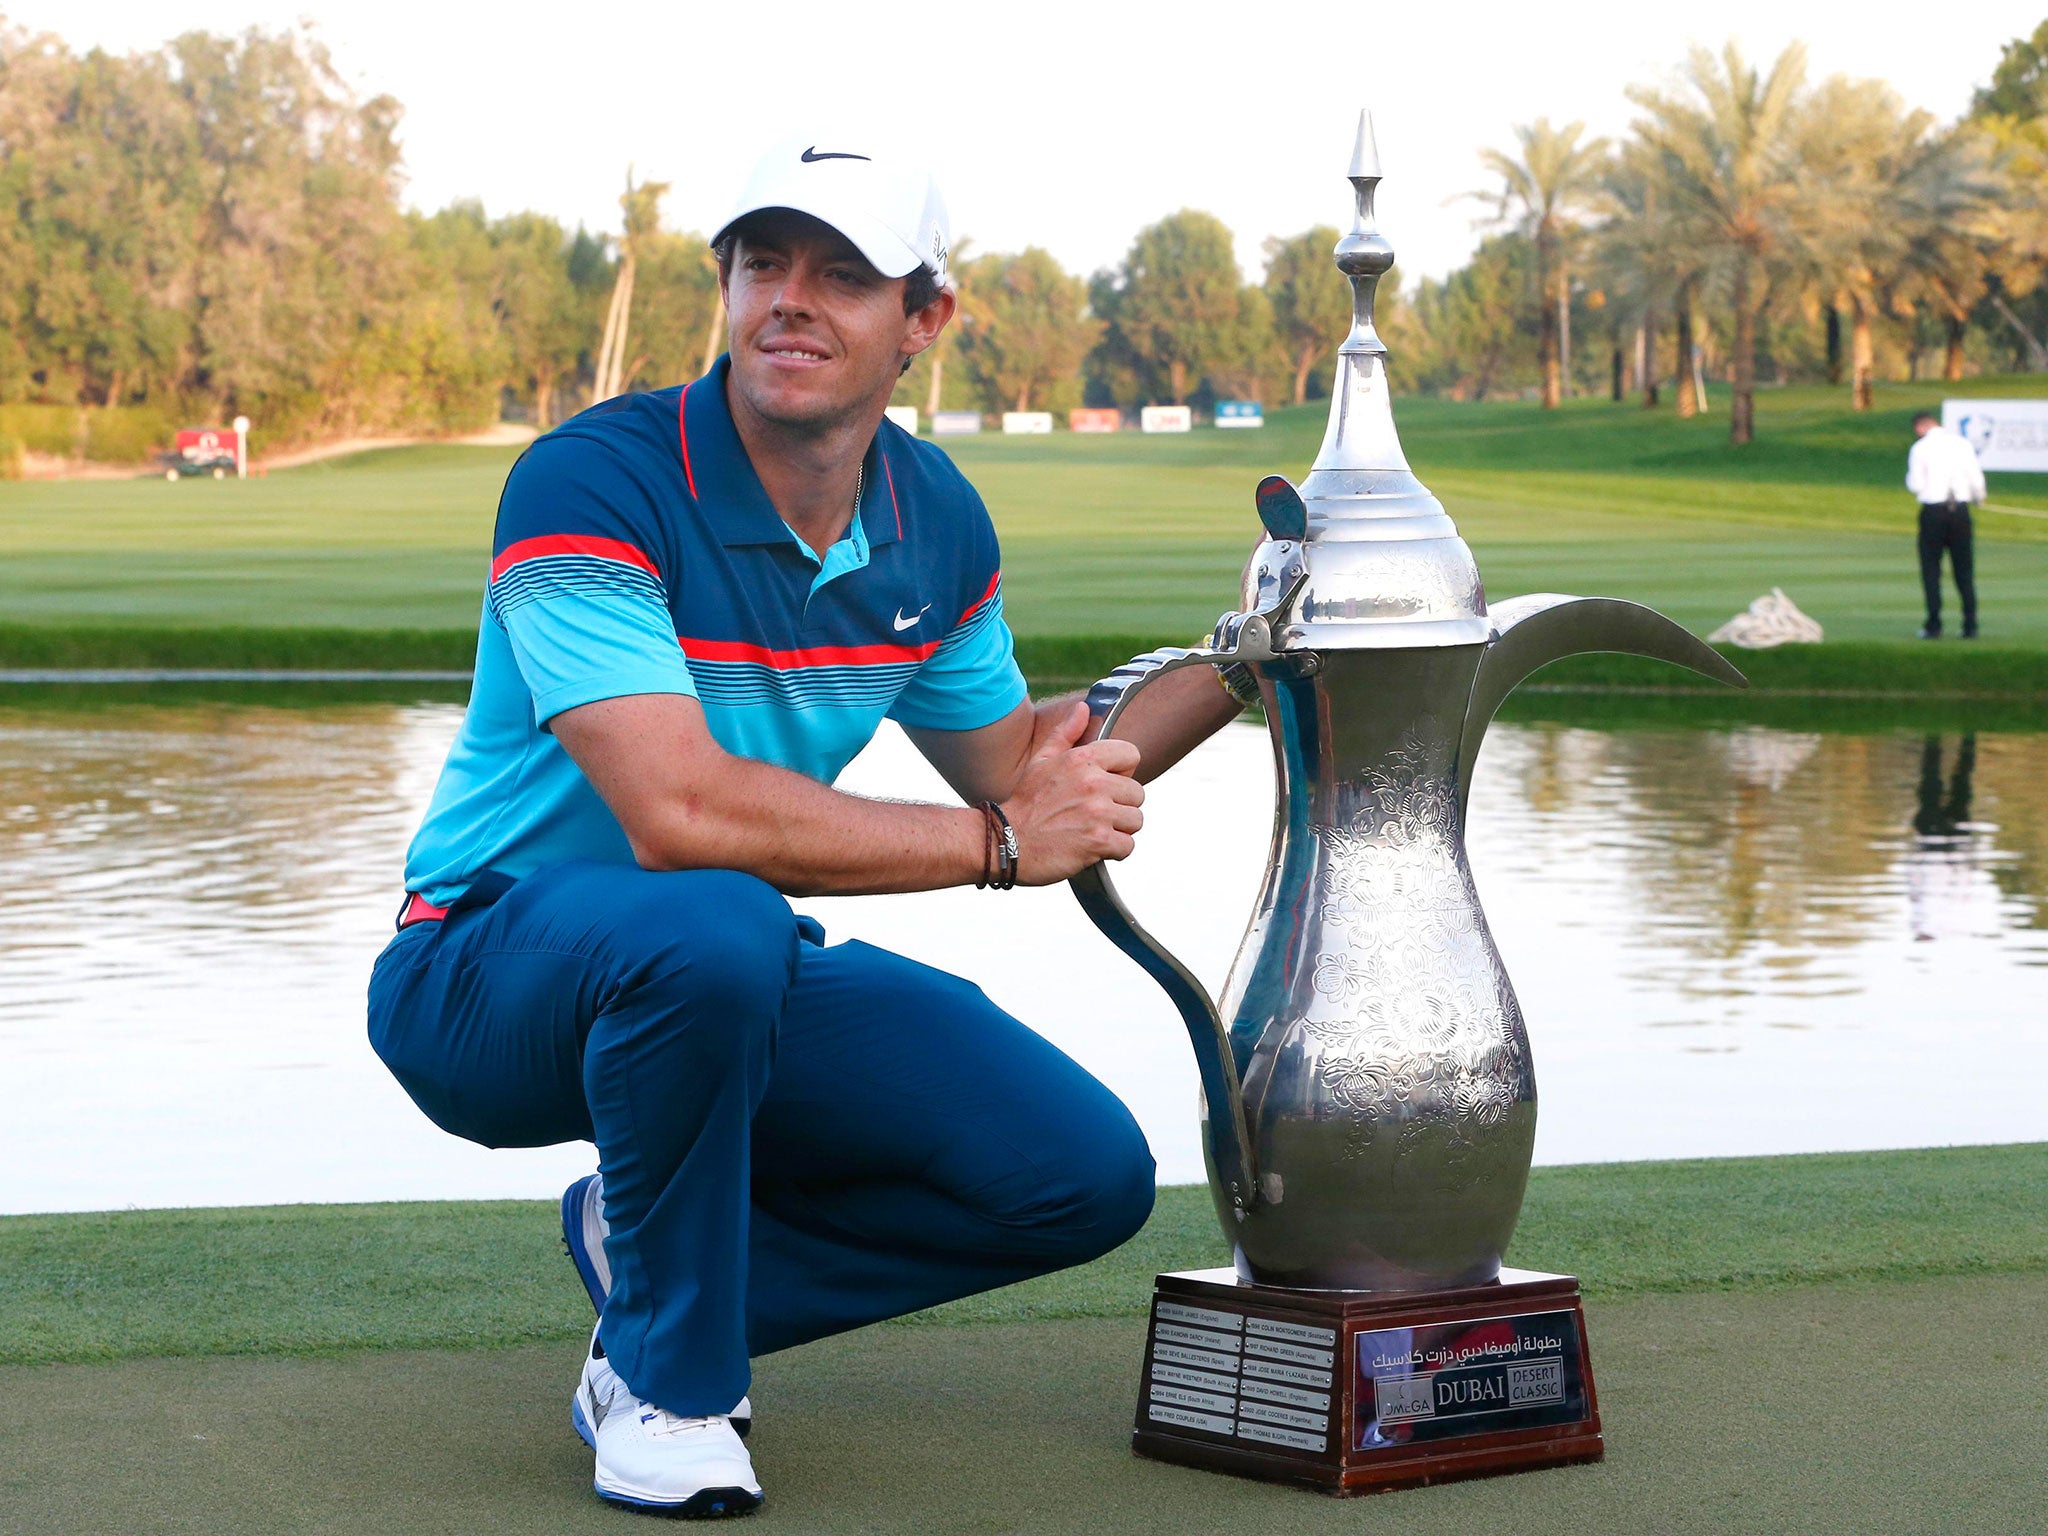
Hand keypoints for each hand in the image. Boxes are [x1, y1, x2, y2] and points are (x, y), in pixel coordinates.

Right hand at [1002, 700, 1143, 883]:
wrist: (1005, 842)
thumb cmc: (1025, 802)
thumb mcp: (1041, 761)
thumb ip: (1065, 733)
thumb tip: (1084, 708)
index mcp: (1082, 759)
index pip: (1132, 755)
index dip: (1122, 772)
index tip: (1107, 785)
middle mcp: (1093, 783)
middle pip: (1137, 793)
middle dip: (1120, 806)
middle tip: (1095, 814)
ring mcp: (1098, 813)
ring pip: (1135, 820)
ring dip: (1119, 829)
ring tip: (1093, 830)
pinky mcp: (1099, 841)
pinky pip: (1128, 845)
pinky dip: (1114, 850)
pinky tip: (1092, 847)